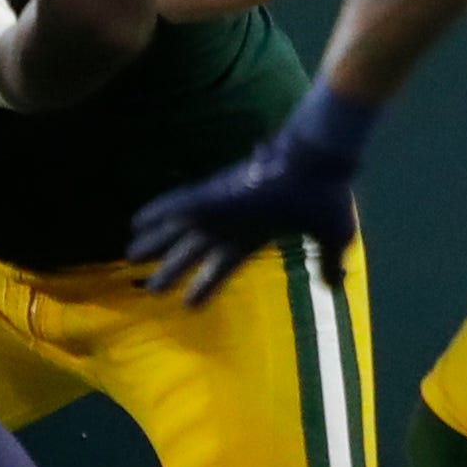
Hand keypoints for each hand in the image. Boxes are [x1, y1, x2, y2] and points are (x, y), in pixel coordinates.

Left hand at [129, 82, 377, 305]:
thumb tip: (337, 286)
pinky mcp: (216, 193)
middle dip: (172, 269)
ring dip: (155, 242)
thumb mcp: (333, 238)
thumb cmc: (326, 197)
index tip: (190, 304)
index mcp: (255, 235)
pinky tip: (136, 220)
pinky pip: (179, 203)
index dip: (207, 284)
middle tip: (149, 289)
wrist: (322, 162)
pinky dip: (157, 210)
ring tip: (130, 256)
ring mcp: (222, 207)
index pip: (224, 266)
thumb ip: (329, 263)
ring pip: (179, 229)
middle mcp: (232, 223)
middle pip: (194, 252)